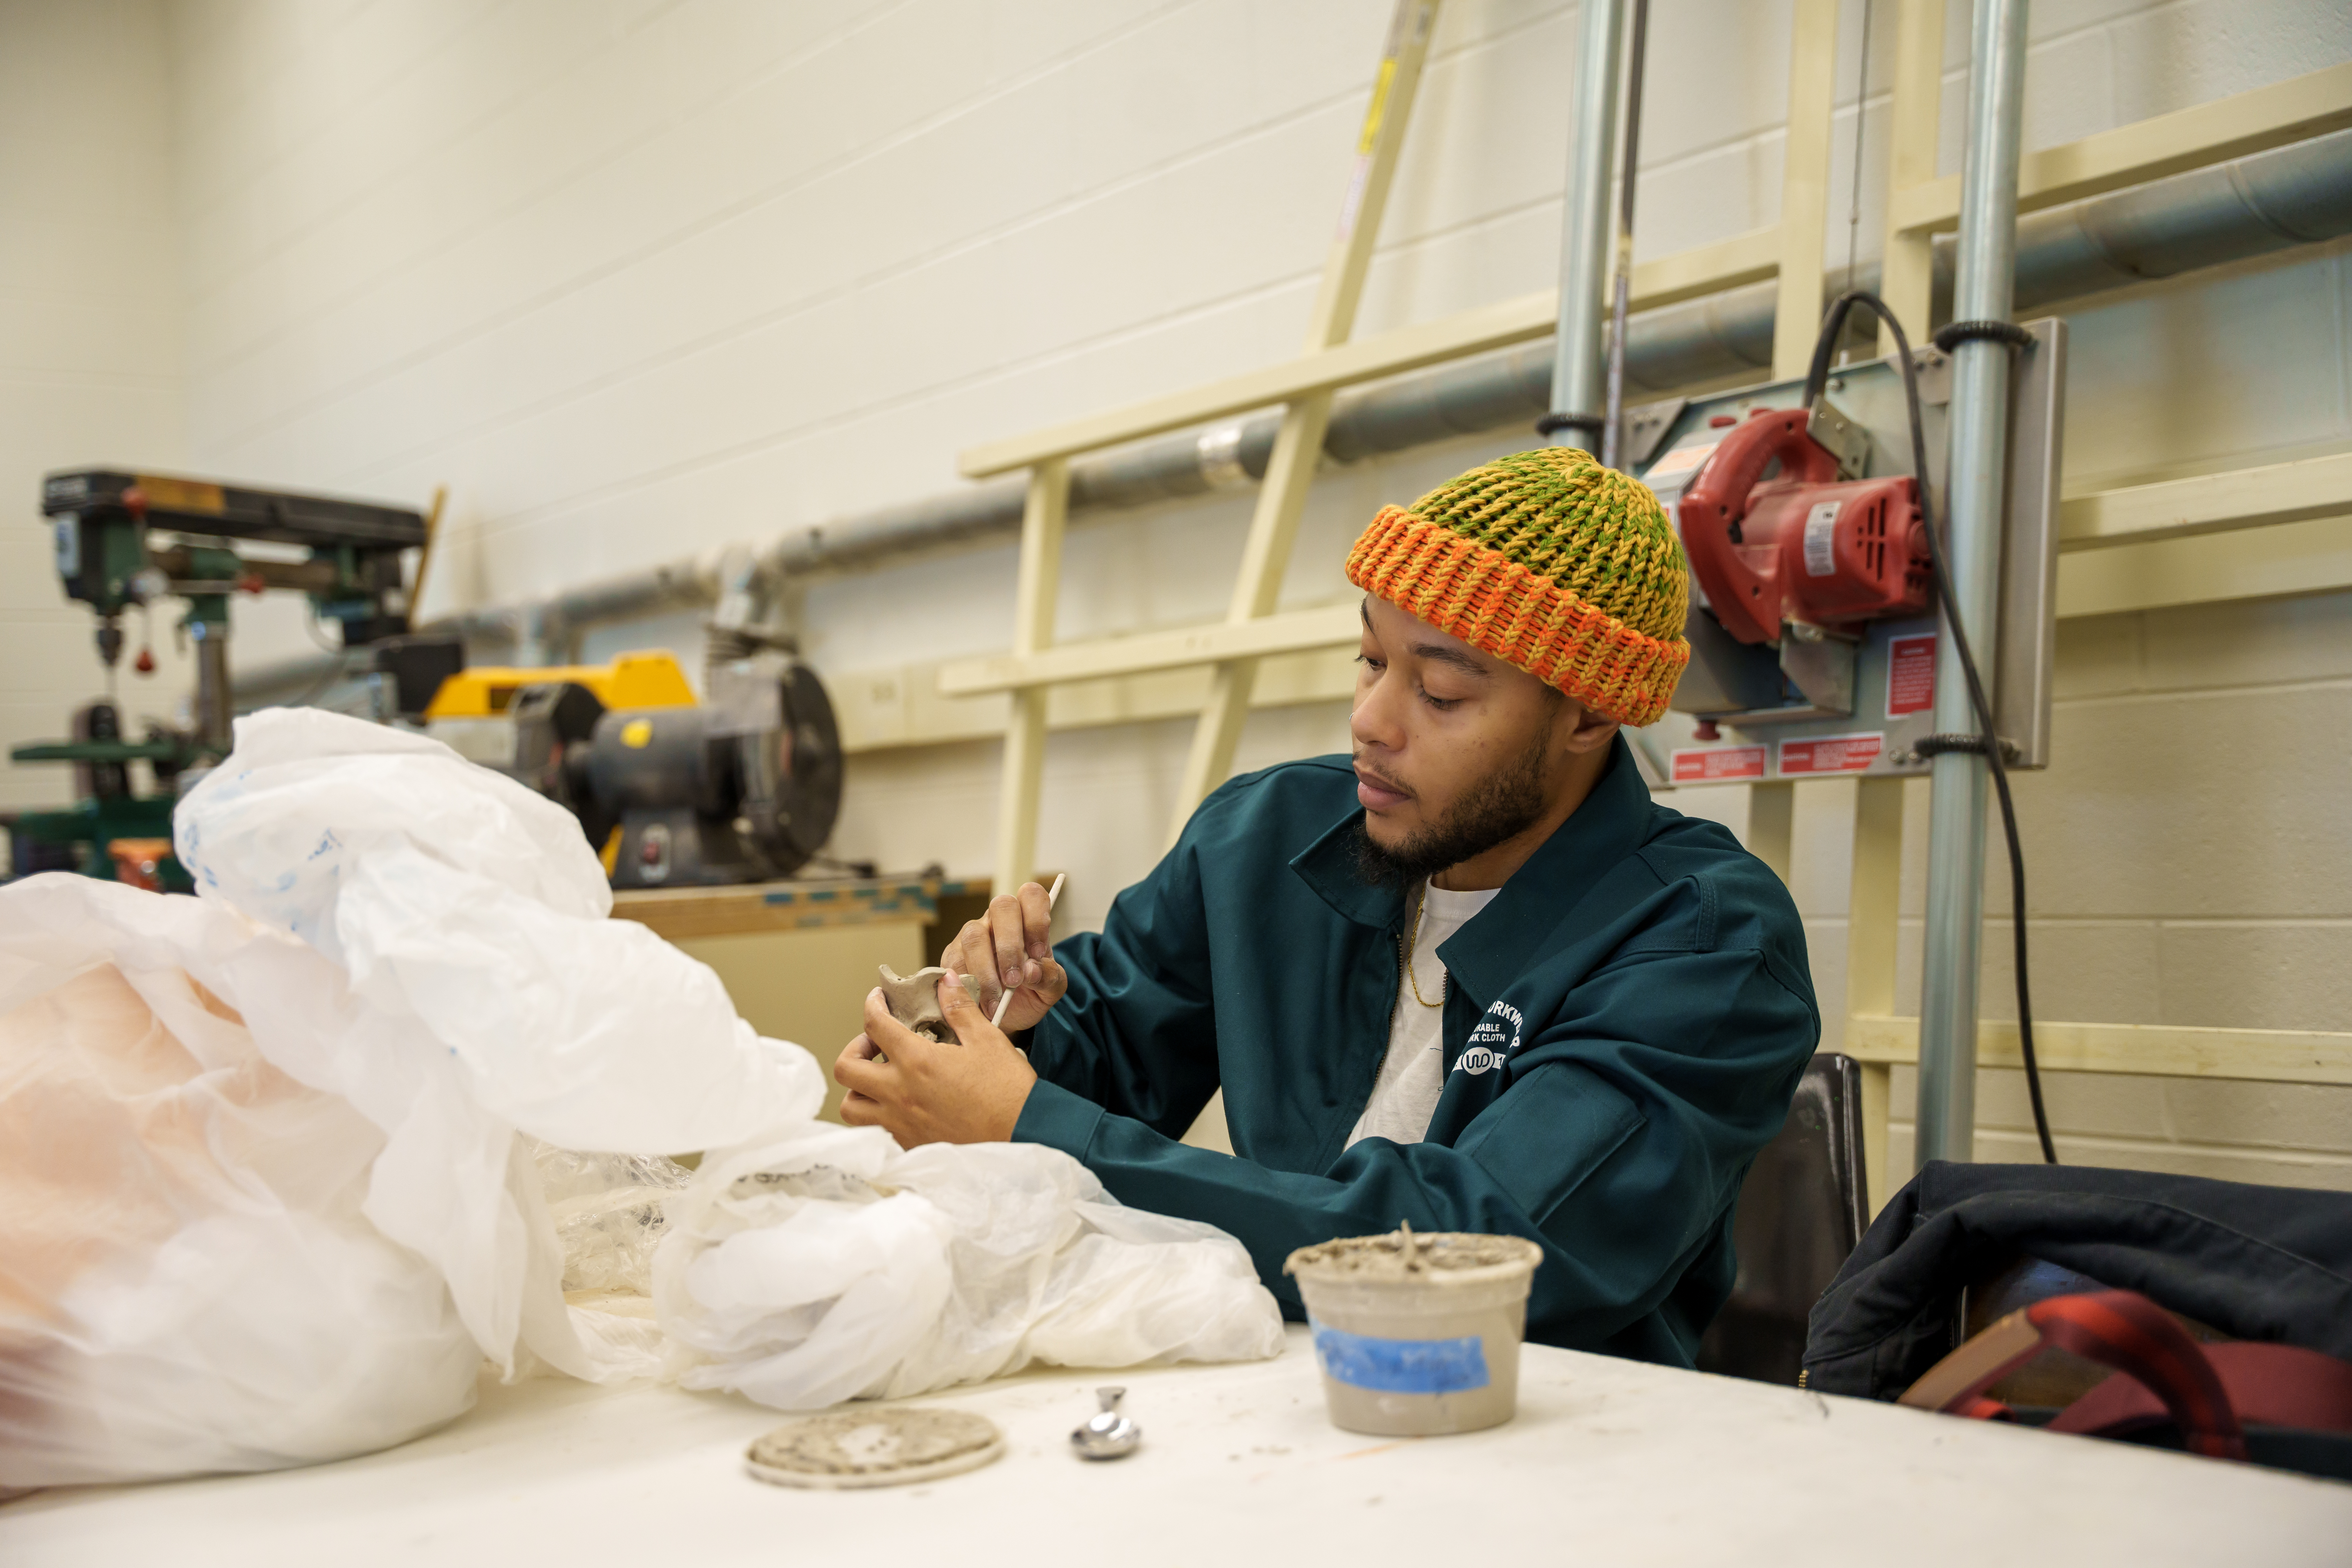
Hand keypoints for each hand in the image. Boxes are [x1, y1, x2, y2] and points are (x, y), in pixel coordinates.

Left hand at [835, 971, 1037, 1145]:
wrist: (1022, 1136)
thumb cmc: (1007, 1090)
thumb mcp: (987, 1040)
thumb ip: (960, 1009)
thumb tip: (946, 981)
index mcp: (916, 1061)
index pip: (875, 1024)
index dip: (872, 1005)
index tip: (878, 1000)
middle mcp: (899, 1093)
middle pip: (846, 1068)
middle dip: (855, 1048)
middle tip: (876, 1043)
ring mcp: (899, 1123)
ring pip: (851, 1106)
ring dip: (857, 1087)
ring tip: (880, 1078)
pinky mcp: (908, 1145)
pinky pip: (873, 1129)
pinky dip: (876, 1114)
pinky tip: (901, 1104)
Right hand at [939, 883, 1066, 1031]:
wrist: (1007, 1017)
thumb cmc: (1031, 993)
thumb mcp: (1050, 989)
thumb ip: (1049, 976)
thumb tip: (1031, 970)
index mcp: (1027, 919)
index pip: (1032, 896)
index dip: (1036, 919)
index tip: (1038, 953)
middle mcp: (998, 920)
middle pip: (1002, 907)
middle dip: (1009, 946)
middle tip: (1015, 981)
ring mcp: (972, 934)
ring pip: (975, 937)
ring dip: (986, 972)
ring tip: (996, 1002)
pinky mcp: (952, 955)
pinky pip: (954, 963)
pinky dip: (968, 987)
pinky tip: (979, 1004)